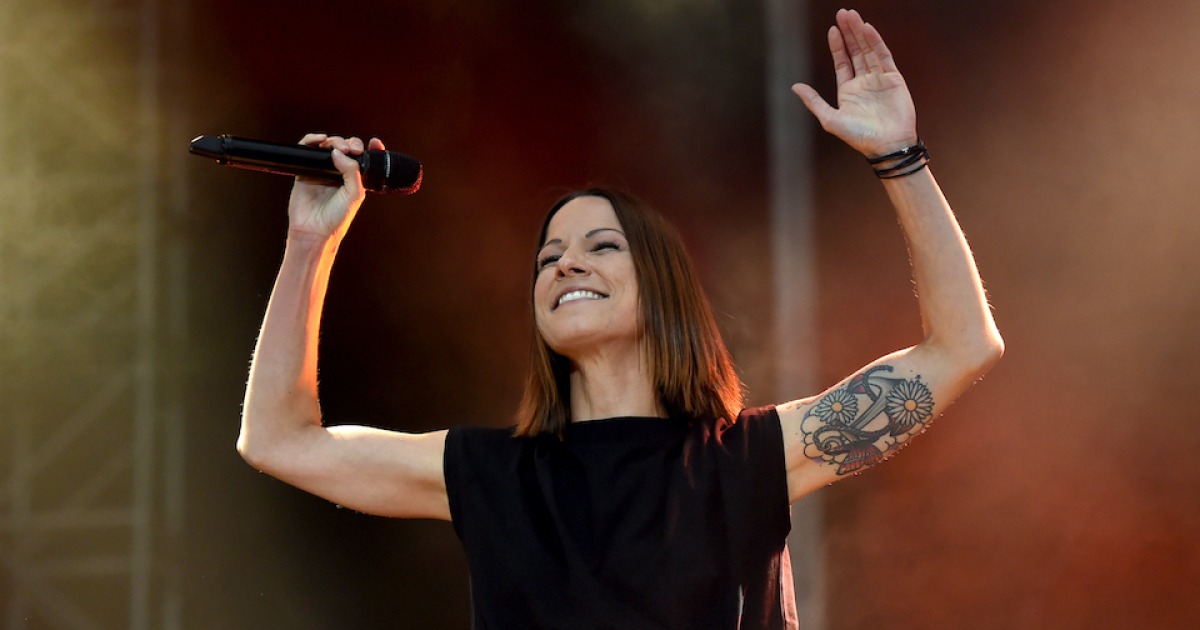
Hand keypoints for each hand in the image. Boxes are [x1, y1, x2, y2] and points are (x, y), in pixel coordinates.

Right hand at [286, 133, 385, 240]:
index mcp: (354, 178)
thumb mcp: (354, 194)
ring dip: (334, 141)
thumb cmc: (337, 217)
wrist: (314, 230)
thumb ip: (352, 171)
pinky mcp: (305, 171)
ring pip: (328, 146)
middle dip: (350, 143)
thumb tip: (338, 152)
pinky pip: (307, 149)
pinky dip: (312, 140)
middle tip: (351, 150)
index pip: (363, 157)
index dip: (370, 148)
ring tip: (337, 148)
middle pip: (346, 147)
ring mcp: (322, 171)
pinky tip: (320, 140)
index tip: (374, 143)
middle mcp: (339, 173)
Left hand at [791, 9, 917, 157]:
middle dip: (848, 33)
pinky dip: (876, 42)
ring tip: (853, 16)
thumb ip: (813, 102)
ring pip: (868, 50)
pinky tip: (868, 30)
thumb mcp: (830, 119)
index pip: (842, 62)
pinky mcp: (893, 78)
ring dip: (860, 33)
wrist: (886, 145)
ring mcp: (879, 79)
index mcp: (848, 91)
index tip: (832, 29)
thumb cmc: (859, 137)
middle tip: (843, 13)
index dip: (837, 45)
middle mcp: (863, 82)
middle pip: (855, 51)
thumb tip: (794, 87)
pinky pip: (883, 56)